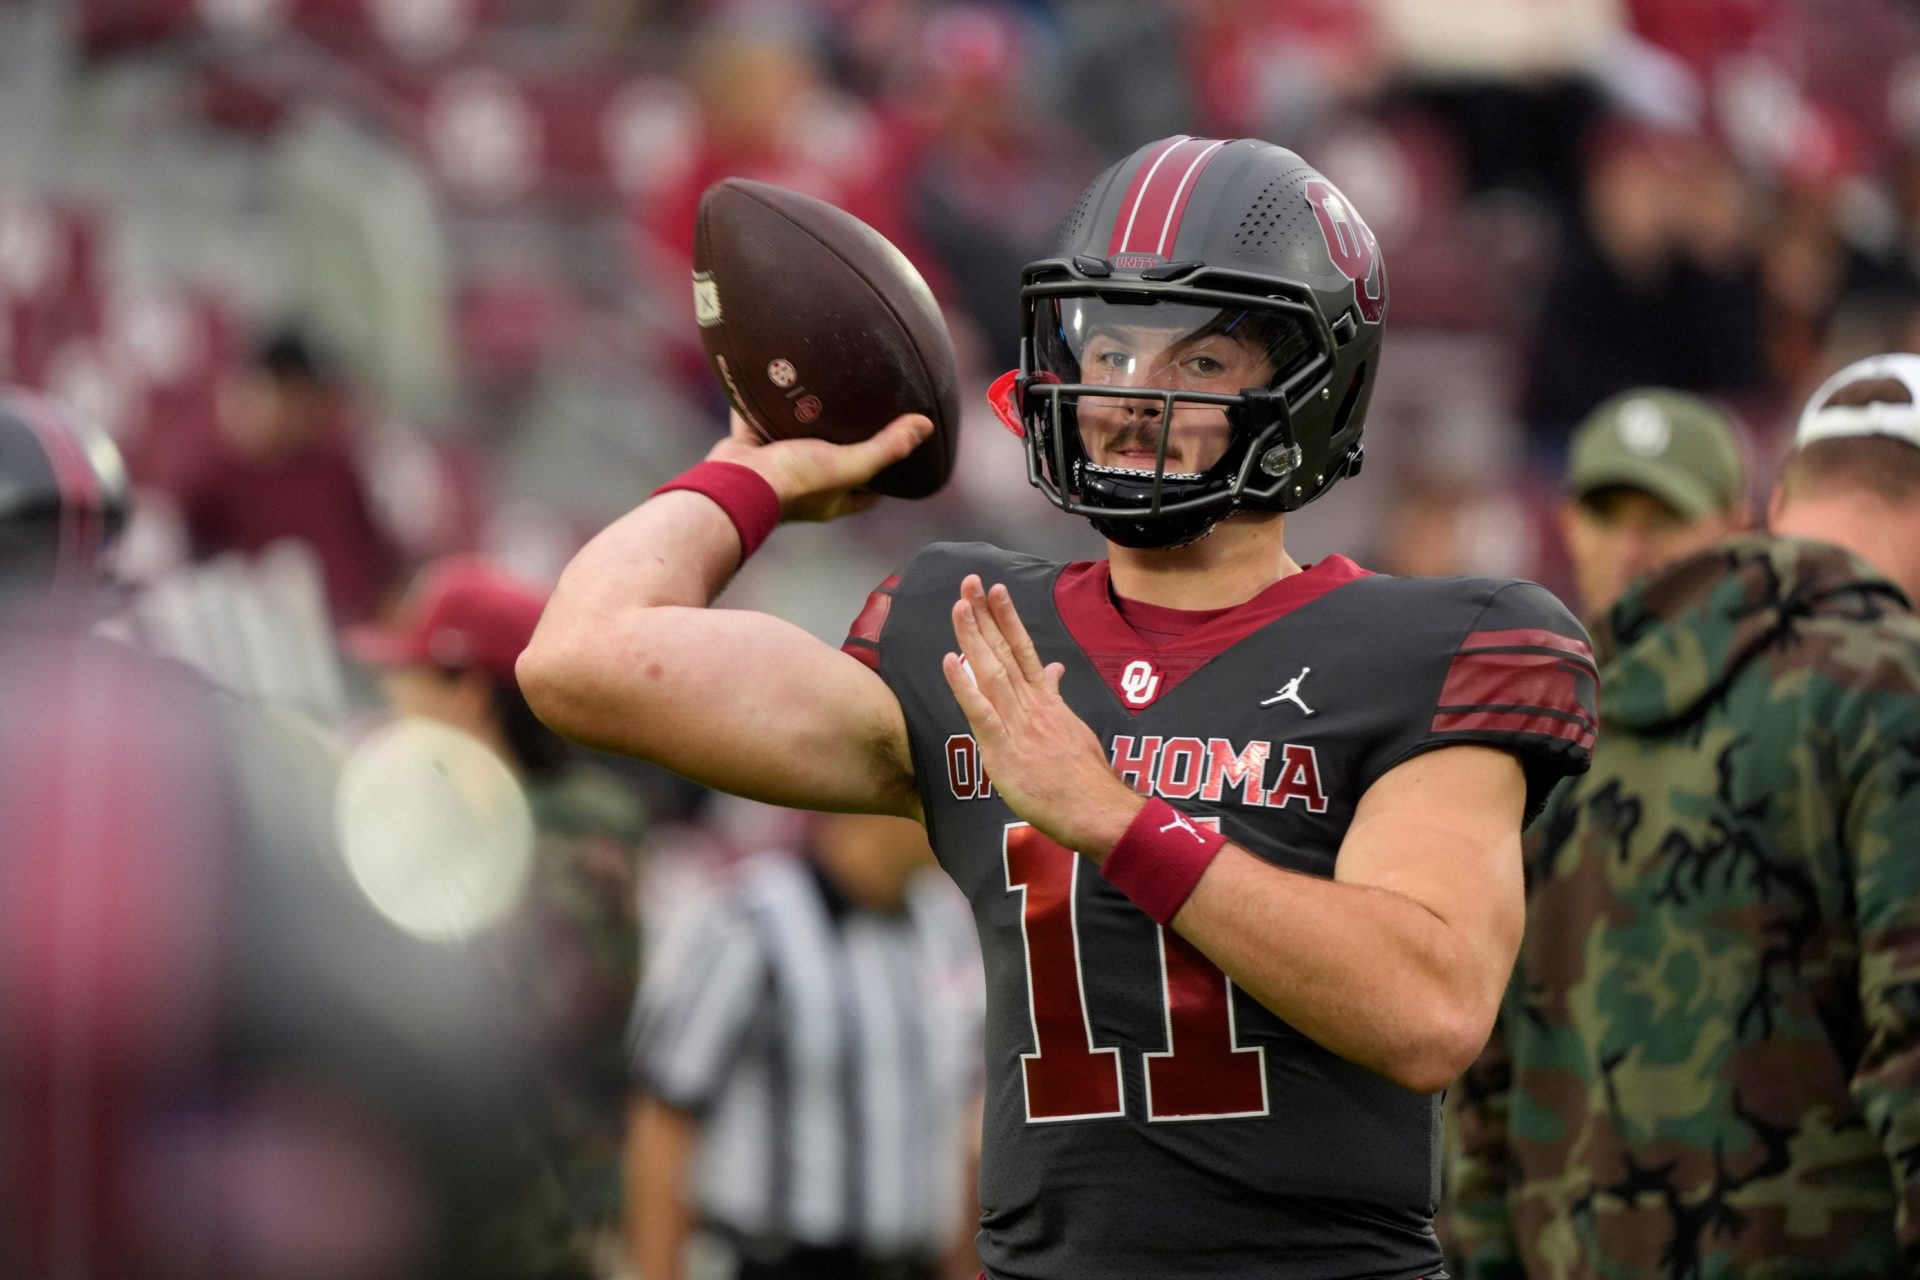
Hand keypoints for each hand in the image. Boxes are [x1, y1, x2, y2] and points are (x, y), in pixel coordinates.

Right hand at [708, 410, 930, 521]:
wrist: (736, 483)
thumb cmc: (795, 482)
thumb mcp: (850, 464)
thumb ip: (886, 447)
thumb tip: (925, 426)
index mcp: (833, 498)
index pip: (869, 492)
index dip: (886, 476)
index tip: (898, 453)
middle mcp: (806, 486)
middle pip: (832, 463)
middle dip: (844, 444)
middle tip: (859, 414)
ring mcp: (776, 467)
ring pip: (795, 440)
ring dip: (804, 422)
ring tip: (821, 392)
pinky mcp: (750, 448)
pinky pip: (758, 421)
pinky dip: (762, 404)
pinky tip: (772, 379)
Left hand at [941, 575, 1143, 856]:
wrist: (1095, 809)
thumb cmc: (1083, 777)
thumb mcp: (1073, 728)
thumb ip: (1058, 698)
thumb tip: (1055, 671)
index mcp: (1046, 700)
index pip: (1023, 650)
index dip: (1007, 618)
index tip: (995, 590)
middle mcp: (1031, 704)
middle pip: (1004, 651)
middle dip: (985, 614)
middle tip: (968, 580)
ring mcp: (1018, 724)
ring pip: (992, 671)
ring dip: (973, 637)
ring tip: (959, 605)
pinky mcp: (1005, 749)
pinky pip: (981, 712)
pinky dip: (964, 686)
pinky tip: (949, 662)